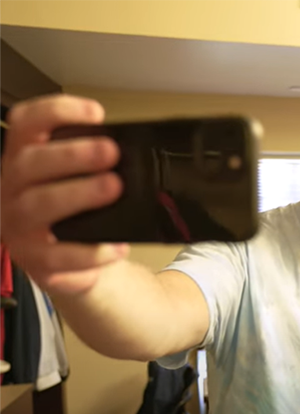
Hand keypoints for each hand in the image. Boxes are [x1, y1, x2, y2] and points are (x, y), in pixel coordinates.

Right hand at [0, 94, 128, 295]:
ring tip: (113, 187)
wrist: (77, 264)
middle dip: (71, 154)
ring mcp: (18, 226)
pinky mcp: (34, 261)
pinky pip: (57, 257)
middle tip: (110, 152)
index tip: (96, 112)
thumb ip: (97, 162)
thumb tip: (135, 149)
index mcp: (25, 160)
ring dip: (77, 193)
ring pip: (36, 205)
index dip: (56, 111)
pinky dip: (90, 252)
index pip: (25, 123)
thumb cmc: (81, 212)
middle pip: (29, 163)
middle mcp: (12, 189)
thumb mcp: (82, 180)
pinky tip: (115, 246)